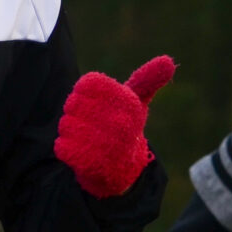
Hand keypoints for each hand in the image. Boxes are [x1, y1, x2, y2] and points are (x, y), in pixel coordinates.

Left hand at [56, 55, 174, 197]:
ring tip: (87, 138)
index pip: (87, 84)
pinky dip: (66, 148)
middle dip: (76, 113)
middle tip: (91, 123)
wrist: (122, 170)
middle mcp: (119, 122)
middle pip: (72, 104)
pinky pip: (62, 147)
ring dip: (70, 132)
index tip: (93, 104)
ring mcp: (105, 144)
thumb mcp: (138, 101)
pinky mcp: (90, 163)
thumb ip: (148, 79)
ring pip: (66, 125)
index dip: (83, 94)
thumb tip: (169, 61)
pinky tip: (80, 151)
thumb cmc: (125, 126)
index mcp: (128, 103)